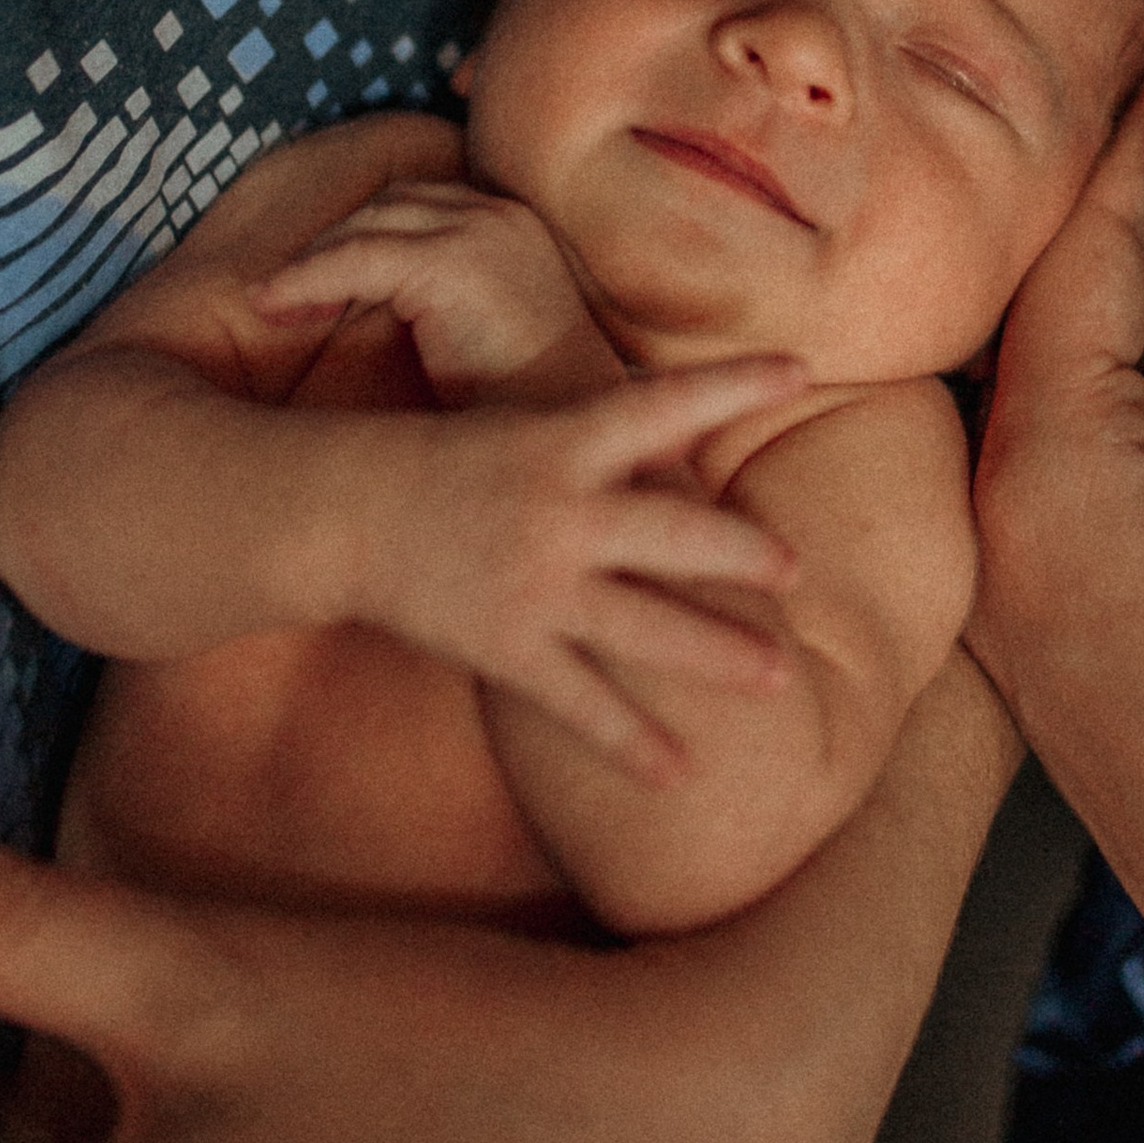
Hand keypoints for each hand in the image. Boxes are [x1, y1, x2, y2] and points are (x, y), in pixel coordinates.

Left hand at [259, 175, 594, 395]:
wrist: (578, 431)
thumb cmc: (530, 406)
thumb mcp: (484, 334)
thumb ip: (443, 305)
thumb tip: (378, 312)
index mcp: (514, 225)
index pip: (420, 203)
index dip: (361, 235)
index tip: (314, 283)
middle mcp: (501, 215)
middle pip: (390, 202)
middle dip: (331, 242)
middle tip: (280, 294)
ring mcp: (482, 232)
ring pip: (368, 225)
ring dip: (311, 260)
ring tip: (271, 303)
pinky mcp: (456, 262)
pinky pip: (357, 258)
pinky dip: (307, 279)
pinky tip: (274, 306)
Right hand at [260, 215, 806, 779]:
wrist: (344, 513)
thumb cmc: (445, 462)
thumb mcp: (526, 430)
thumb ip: (607, 442)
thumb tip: (690, 434)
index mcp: (564, 443)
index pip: (664, 403)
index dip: (734, 383)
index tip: (799, 368)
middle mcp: (559, 513)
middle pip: (674, 535)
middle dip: (741, 553)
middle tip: (797, 569)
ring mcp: (536, 586)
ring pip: (646, 627)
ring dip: (718, 653)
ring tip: (779, 676)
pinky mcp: (508, 646)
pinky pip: (582, 703)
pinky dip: (632, 742)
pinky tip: (681, 775)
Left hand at [970, 44, 1143, 1112]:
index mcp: (1046, 489)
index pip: (1079, 259)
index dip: (1141, 134)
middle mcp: (1001, 552)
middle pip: (1048, 324)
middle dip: (1116, 199)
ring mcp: (1027, 627)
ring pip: (1057, 407)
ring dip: (1120, 300)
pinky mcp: (1074, 679)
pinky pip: (1076, 490)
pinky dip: (1125, 401)